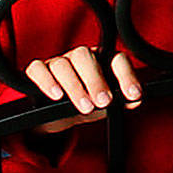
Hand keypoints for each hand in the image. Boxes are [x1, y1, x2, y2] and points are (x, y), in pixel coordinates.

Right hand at [25, 46, 140, 118]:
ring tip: (84, 107)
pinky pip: (37, 69)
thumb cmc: (86, 102)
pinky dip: (46, 81)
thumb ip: (120, 102)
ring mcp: (57, 62)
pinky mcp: (37, 72)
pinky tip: (56, 95)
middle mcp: (80, 58)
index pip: (116, 59)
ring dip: (74, 86)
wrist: (55, 115)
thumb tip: (135, 100)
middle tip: (104, 101)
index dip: (126, 75)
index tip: (133, 95)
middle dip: (96, 80)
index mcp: (102, 61)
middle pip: (86, 57)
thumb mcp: (105, 106)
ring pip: (62, 65)